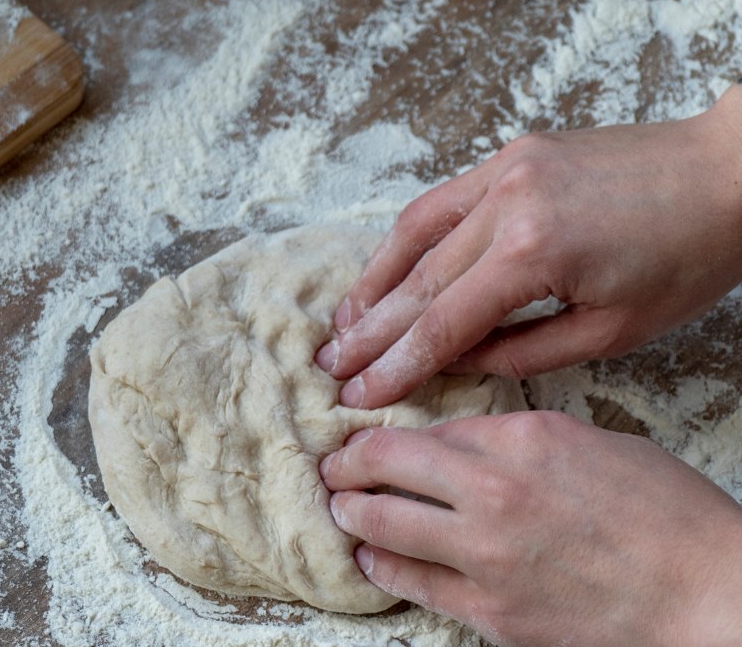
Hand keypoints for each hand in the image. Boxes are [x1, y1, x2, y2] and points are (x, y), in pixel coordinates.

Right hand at [316, 85, 741, 408]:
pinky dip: (405, 239)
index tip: (358, 395)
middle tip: (330, 368)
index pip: (444, 322)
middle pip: (417, 281)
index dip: (396, 365)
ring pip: (414, 234)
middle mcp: (507, 204)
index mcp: (536, 253)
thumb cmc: (687, 258)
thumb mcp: (612, 330)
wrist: (728, 173)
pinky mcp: (510, 155)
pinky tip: (385, 269)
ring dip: (373, 282)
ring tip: (343, 324)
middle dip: (370, 332)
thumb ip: (520, 351)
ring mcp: (504, 171)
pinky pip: (440, 200)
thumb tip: (453, 361)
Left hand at [319, 412, 741, 646]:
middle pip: (384, 464)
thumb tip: (466, 444)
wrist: (705, 597)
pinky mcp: (488, 610)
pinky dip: (381, 566)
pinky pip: (410, 582)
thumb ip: (521, 441)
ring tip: (343, 510)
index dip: (391, 432)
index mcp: (524, 439)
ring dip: (351, 514)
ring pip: (381, 524)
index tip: (371, 438)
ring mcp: (484, 554)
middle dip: (347, 464)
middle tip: (333, 468)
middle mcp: (493, 490)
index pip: (426, 428)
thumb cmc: (667, 518)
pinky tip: (371, 557)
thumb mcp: (595, 446)